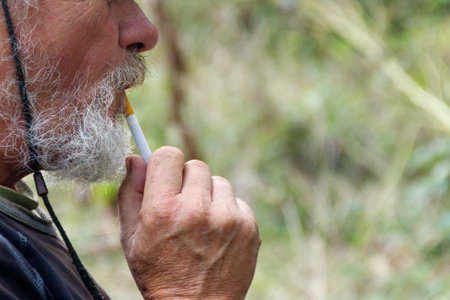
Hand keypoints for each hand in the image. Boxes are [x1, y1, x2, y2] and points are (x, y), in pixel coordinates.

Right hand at [118, 147, 260, 298]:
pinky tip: (217, 234)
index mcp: (163, 210)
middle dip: (186, 182)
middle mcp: (197, 210)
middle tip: (182, 207)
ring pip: (218, 181)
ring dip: (208, 195)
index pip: (169, 155)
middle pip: (195, 166)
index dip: (164, 164)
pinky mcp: (248, 225)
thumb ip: (130, 193)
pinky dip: (226, 210)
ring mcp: (227, 218)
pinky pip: (236, 200)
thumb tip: (135, 158)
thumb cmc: (159, 272)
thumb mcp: (131, 238)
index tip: (164, 178)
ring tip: (200, 224)